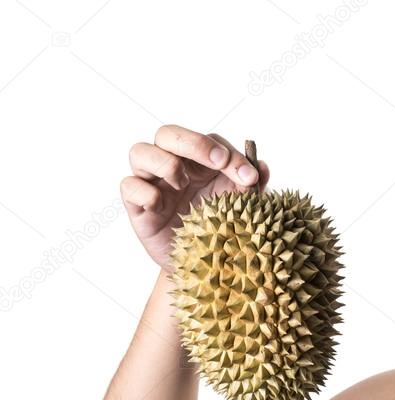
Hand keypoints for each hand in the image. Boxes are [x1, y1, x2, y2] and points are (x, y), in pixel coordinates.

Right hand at [120, 124, 270, 271]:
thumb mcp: (241, 208)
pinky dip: (144, 192)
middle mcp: (172, 165)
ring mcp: (152, 183)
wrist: (204, 265)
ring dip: (165, 162)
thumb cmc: (221, 229)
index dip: (228, 153)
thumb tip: (261, 166)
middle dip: (194, 143)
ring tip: (183, 183)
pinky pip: (128, 186)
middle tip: (219, 162)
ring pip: (139, 151)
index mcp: (200, 161)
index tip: (248, 176)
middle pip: (168, 134)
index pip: (209, 141)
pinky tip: (161, 205)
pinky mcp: (137, 206)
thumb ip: (251, 187)